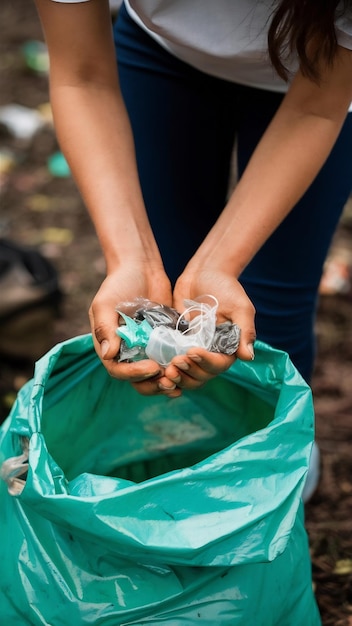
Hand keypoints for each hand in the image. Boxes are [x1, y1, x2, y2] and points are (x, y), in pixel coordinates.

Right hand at [89, 264, 181, 396]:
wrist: (141, 267)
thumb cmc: (118, 283)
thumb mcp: (105, 303)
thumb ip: (105, 328)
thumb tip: (109, 355)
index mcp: (110, 346)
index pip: (119, 370)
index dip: (134, 375)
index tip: (152, 368)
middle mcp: (128, 352)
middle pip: (138, 380)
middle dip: (153, 385)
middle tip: (169, 382)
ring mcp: (146, 348)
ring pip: (155, 375)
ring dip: (167, 381)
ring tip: (181, 381)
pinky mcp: (163, 340)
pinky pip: (169, 359)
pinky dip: (178, 367)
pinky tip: (190, 367)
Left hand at [163, 267, 255, 389]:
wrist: (204, 272)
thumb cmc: (226, 287)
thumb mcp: (240, 307)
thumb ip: (245, 331)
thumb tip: (247, 357)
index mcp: (227, 348)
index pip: (218, 365)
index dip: (205, 363)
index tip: (192, 351)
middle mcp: (210, 352)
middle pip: (201, 375)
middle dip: (189, 372)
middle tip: (175, 362)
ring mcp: (192, 348)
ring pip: (186, 374)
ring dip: (177, 376)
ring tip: (166, 370)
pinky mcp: (176, 343)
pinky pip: (171, 361)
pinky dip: (165, 367)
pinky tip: (156, 366)